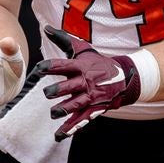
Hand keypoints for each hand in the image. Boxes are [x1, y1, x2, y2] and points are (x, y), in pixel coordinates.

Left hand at [38, 26, 139, 140]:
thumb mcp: (82, 49)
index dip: (50, 66)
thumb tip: (45, 27)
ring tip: (53, 113)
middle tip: (48, 93)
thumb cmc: (97, 62)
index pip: (63, 65)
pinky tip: (58, 135)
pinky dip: (70, 128)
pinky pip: (81, 120)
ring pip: (76, 105)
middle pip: (71, 87)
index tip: (38, 68)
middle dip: (58, 90)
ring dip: (64, 109)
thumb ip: (63, 39)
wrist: (124, 78)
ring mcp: (90, 97)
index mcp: (81, 66)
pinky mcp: (94, 109)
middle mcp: (85, 81)